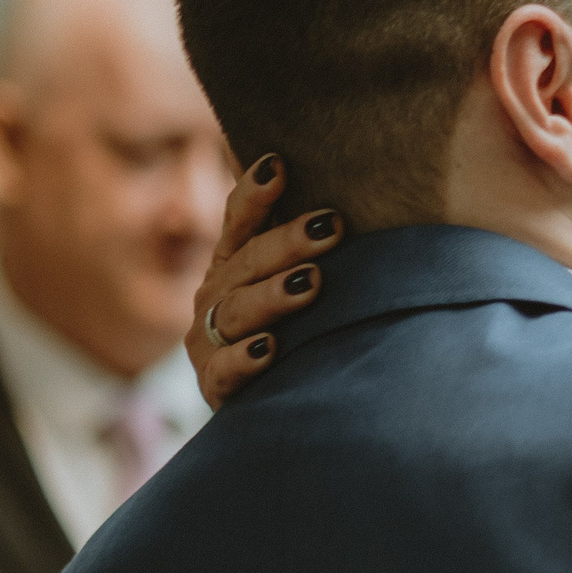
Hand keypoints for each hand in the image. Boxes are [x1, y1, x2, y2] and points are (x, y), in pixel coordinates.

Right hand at [188, 155, 342, 407]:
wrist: (272, 408)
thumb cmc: (300, 333)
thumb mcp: (303, 284)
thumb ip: (316, 246)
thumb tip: (362, 191)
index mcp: (234, 264)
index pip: (241, 221)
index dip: (255, 193)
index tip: (279, 164)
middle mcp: (215, 294)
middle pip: (248, 261)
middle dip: (288, 242)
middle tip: (332, 225)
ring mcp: (209, 339)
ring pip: (237, 310)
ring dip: (273, 296)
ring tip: (311, 283)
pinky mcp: (214, 384)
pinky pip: (225, 370)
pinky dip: (245, 360)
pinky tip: (269, 349)